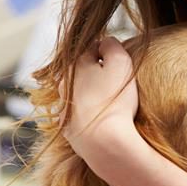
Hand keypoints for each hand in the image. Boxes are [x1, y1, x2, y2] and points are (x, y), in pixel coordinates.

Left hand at [61, 37, 140, 170]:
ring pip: (80, 95)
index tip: (122, 63)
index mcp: (74, 65)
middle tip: (118, 83)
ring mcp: (64, 109)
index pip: (93, 48)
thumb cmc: (114, 100)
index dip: (109, 53)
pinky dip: (90, 116)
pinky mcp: (68, 130)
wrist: (104, 143)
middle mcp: (63, 85)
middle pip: (83, 72)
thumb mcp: (121, 62)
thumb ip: (112, 45)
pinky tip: (104, 121)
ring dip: (92, 95)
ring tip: (112, 104)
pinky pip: (80, 117)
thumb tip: (105, 42)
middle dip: (98, 74)